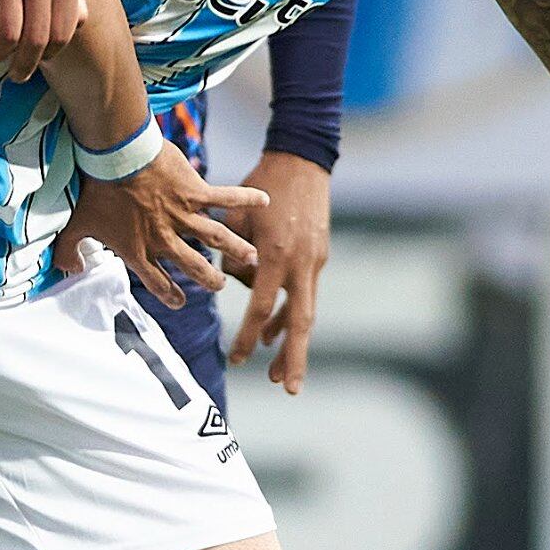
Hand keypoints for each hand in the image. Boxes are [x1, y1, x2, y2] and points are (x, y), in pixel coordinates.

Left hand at [61, 145, 263, 306]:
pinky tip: (264, 200)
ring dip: (235, 249)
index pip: (156, 282)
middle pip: (192, 267)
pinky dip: (246, 199)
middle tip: (219, 286)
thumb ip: (68, 252)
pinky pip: (226, 199)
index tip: (178, 301)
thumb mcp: (76, 225)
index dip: (168, 294)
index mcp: (139, 250)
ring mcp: (183, 216)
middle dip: (208, 280)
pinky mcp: (195, 192)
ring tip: (252, 257)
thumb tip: (65, 269)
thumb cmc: (96, 190)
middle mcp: (165, 238)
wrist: (116, 156)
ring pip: (215, 239)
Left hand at [227, 151, 332, 393]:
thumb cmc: (262, 186)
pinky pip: (304, 293)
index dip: (247, 337)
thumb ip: (231, 256)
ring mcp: (314, 261)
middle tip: (288, 388)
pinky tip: (276, 332)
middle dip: (295, 358)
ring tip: (278, 371)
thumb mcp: (235, 217)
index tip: (236, 360)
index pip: (261, 308)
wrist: (302, 161)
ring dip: (291, 341)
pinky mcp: (318, 256)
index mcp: (278, 255)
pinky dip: (291, 313)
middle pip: (301, 323)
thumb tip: (232, 283)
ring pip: (305, 311)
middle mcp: (301, 264)